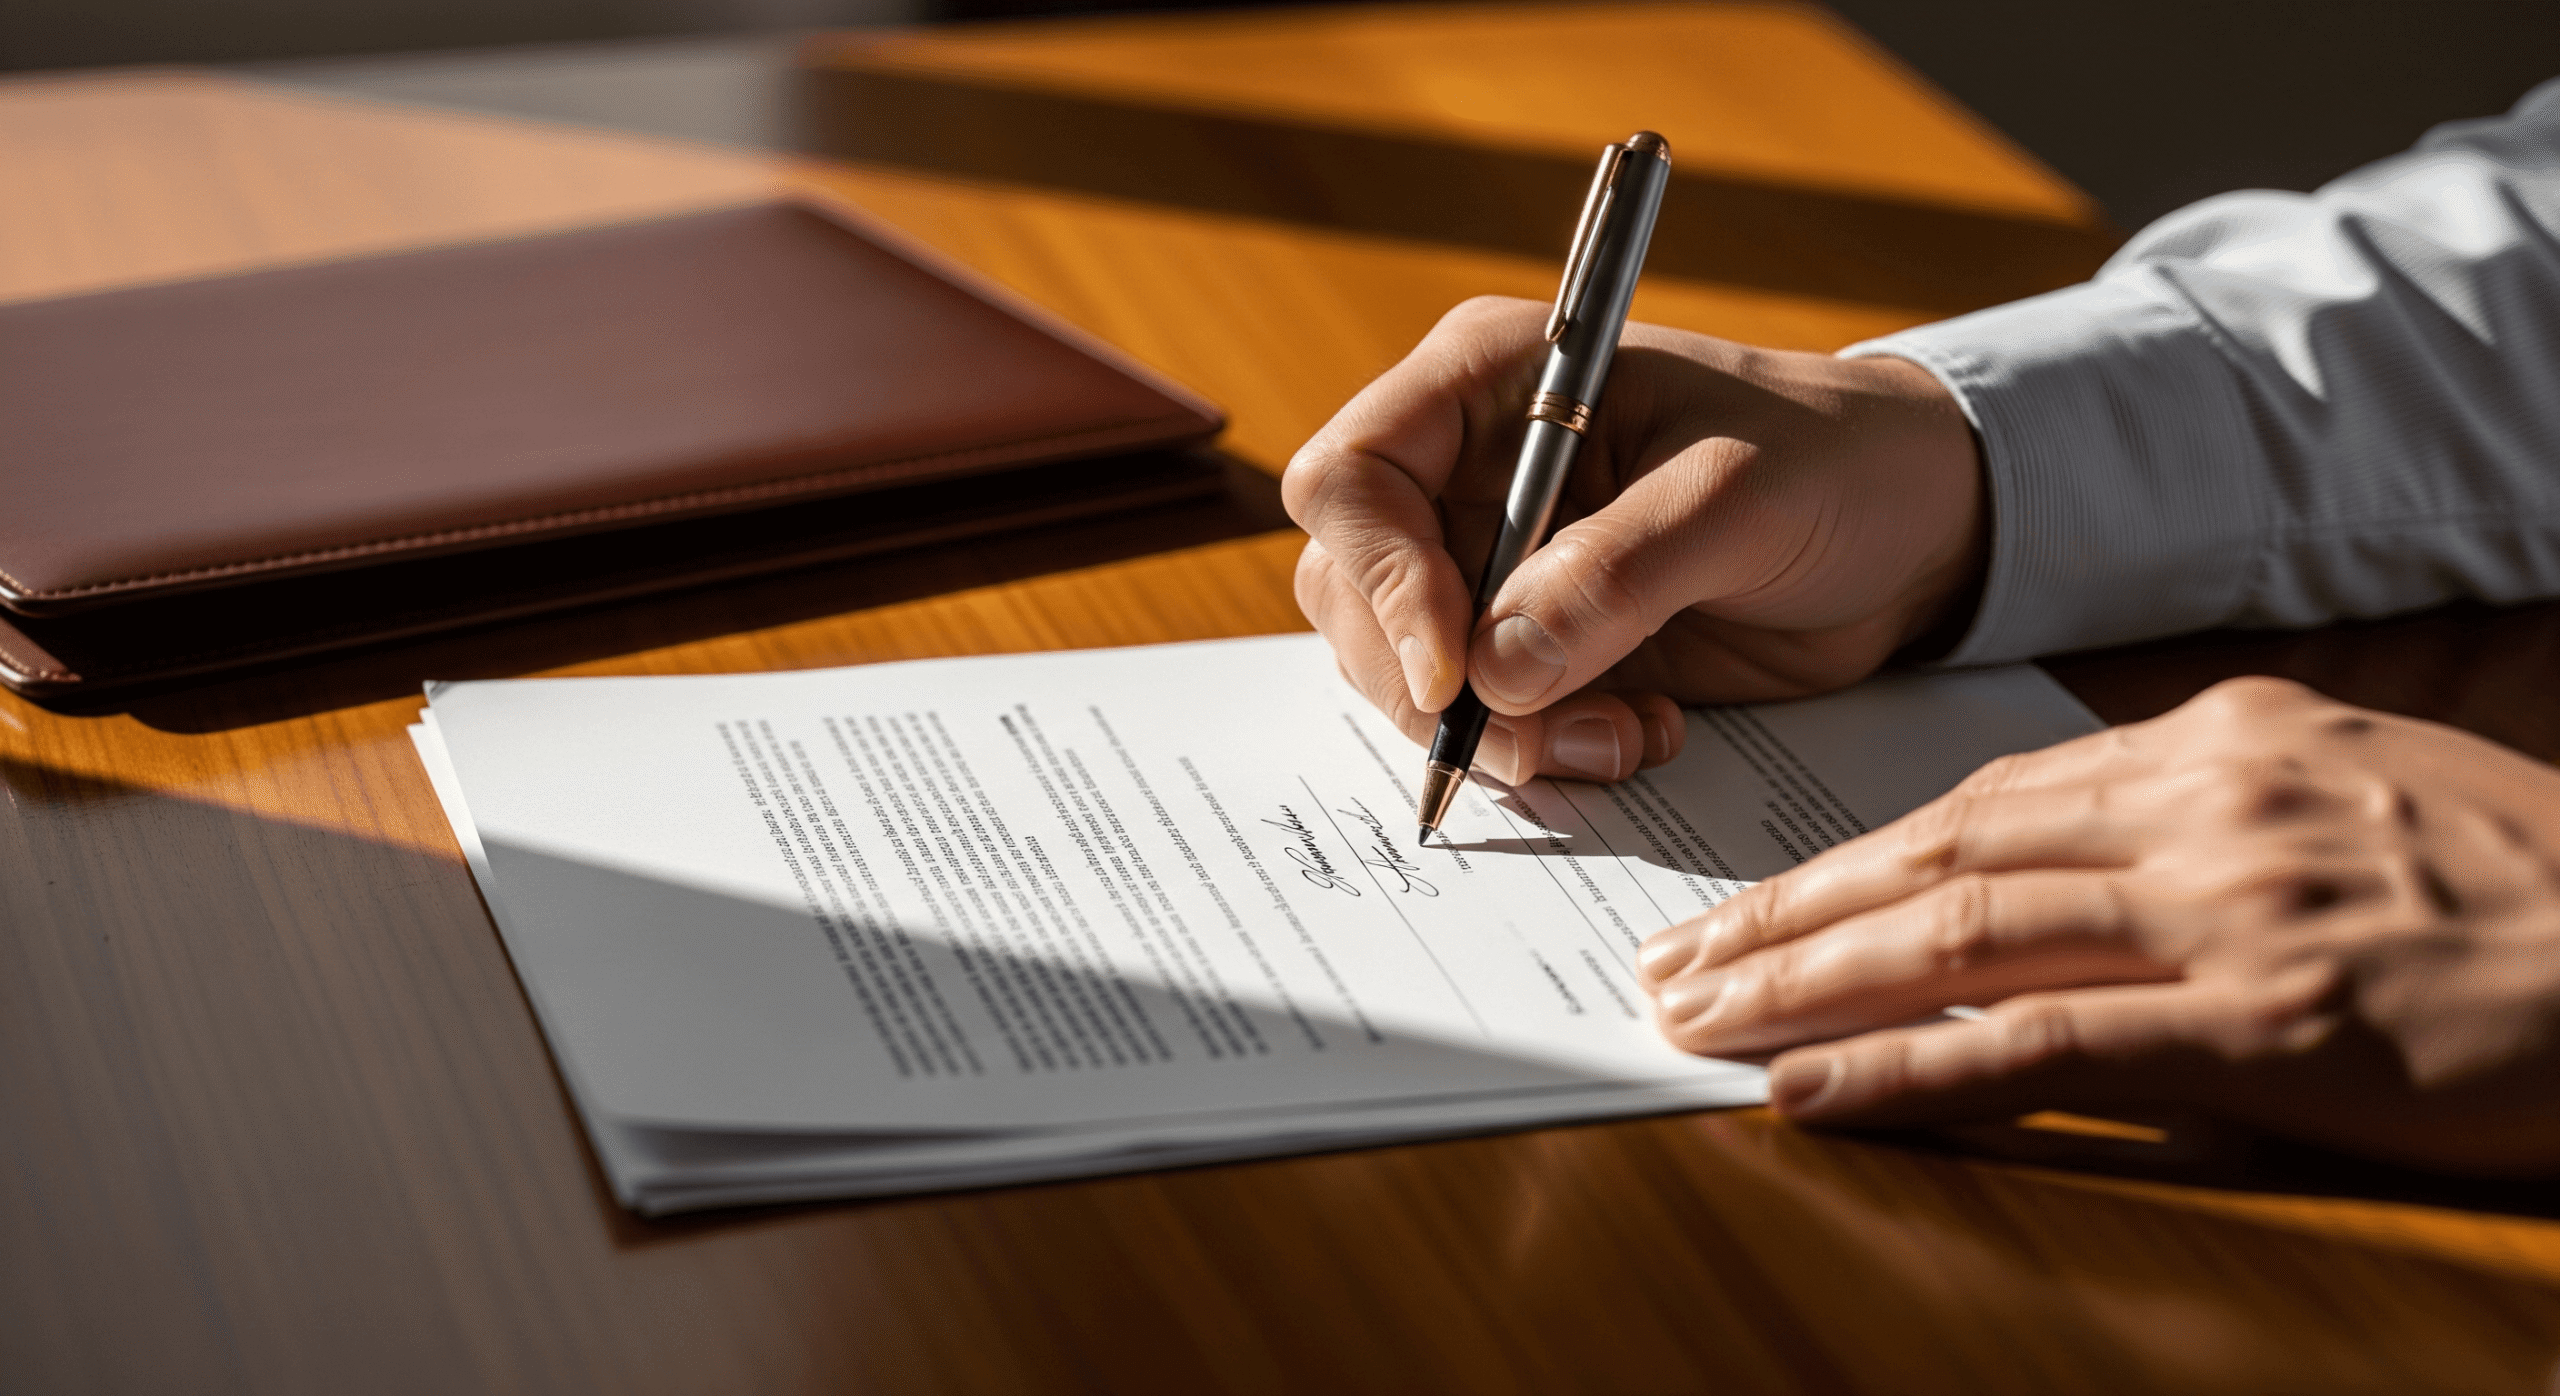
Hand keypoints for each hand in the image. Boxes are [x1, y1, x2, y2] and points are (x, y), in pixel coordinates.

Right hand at [1284, 297, 1981, 784]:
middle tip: (1539, 738)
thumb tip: (1493, 670)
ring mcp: (1495, 562)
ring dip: (1497, 731)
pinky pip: (1483, 717)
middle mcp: (1468, 471)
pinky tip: (1638, 732)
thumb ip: (1615, 574)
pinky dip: (1544, 750)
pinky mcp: (1536, 643)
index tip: (1454, 670)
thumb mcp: (1738, 497)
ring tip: (1622, 734)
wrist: (1916, 528)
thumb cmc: (1836, 460)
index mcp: (1488, 383)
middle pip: (1353, 591)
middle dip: (1431, 683)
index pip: (1351, 476)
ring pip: (1405, 671)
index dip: (1379, 578)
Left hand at [1637, 677, 2559, 1175]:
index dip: (1845, 856)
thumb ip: (2208, 812)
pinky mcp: (2270, 1027)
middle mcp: (2208, 803)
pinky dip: (1906, 1068)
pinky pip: (2041, 1047)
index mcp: (2224, 740)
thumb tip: (2055, 853)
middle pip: (1939, 855)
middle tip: (1669, 959)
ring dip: (1803, 980)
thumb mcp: (2362, 796)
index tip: (1749, 899)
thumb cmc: (2532, 892)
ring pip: (1960, 934)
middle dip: (1784, 912)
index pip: (1981, 798)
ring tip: (1692, 1017)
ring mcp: (2235, 910)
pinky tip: (1803, 1089)